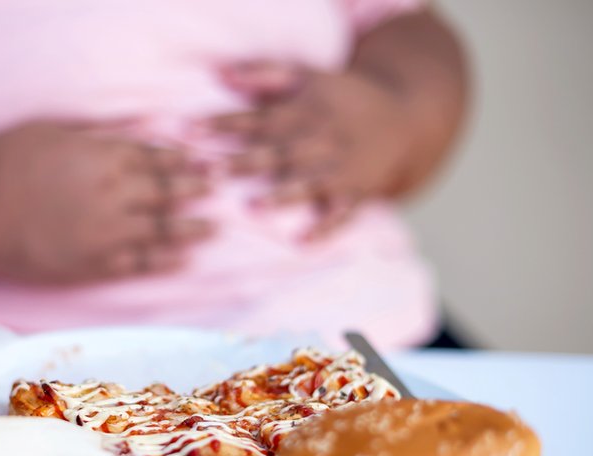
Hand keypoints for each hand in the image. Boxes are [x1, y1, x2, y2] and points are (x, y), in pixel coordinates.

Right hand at [0, 122, 212, 283]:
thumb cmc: (1, 163)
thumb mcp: (49, 131)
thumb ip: (95, 134)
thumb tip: (133, 131)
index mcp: (103, 157)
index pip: (155, 157)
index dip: (182, 160)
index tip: (204, 161)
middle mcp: (113, 195)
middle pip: (166, 192)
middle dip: (195, 188)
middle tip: (219, 189)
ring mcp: (105, 233)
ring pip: (161, 230)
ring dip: (191, 228)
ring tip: (214, 227)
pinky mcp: (91, 265)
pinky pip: (139, 263)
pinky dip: (165, 260)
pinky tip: (183, 259)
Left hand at [213, 61, 413, 238]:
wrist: (403, 118)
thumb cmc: (341, 97)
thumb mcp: (307, 76)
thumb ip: (263, 74)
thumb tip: (219, 74)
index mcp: (303, 110)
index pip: (257, 117)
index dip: (223, 124)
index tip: (188, 132)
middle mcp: (321, 140)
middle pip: (278, 151)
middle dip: (244, 162)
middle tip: (210, 172)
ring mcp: (340, 168)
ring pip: (308, 182)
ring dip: (281, 195)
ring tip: (252, 207)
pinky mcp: (357, 192)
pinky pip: (341, 213)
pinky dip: (324, 228)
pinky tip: (302, 243)